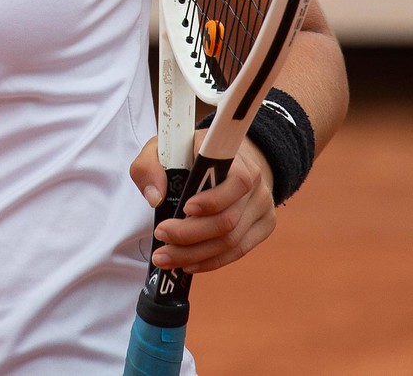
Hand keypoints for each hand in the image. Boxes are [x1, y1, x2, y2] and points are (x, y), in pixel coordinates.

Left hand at [127, 138, 276, 275]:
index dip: (214, 199)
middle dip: (190, 235)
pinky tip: (187, 263)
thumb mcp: (162, 149)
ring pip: (231, 241)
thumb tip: (155, 198)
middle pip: (227, 219)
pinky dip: (211, 261)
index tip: (186, 208)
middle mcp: (256, 181)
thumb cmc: (188, 155)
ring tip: (165, 257)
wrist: (226, 161)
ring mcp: (262, 205)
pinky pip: (238, 251)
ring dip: (194, 254)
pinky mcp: (264, 225)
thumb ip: (148, 167)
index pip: (237, 180)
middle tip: (161, 237)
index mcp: (234, 155)